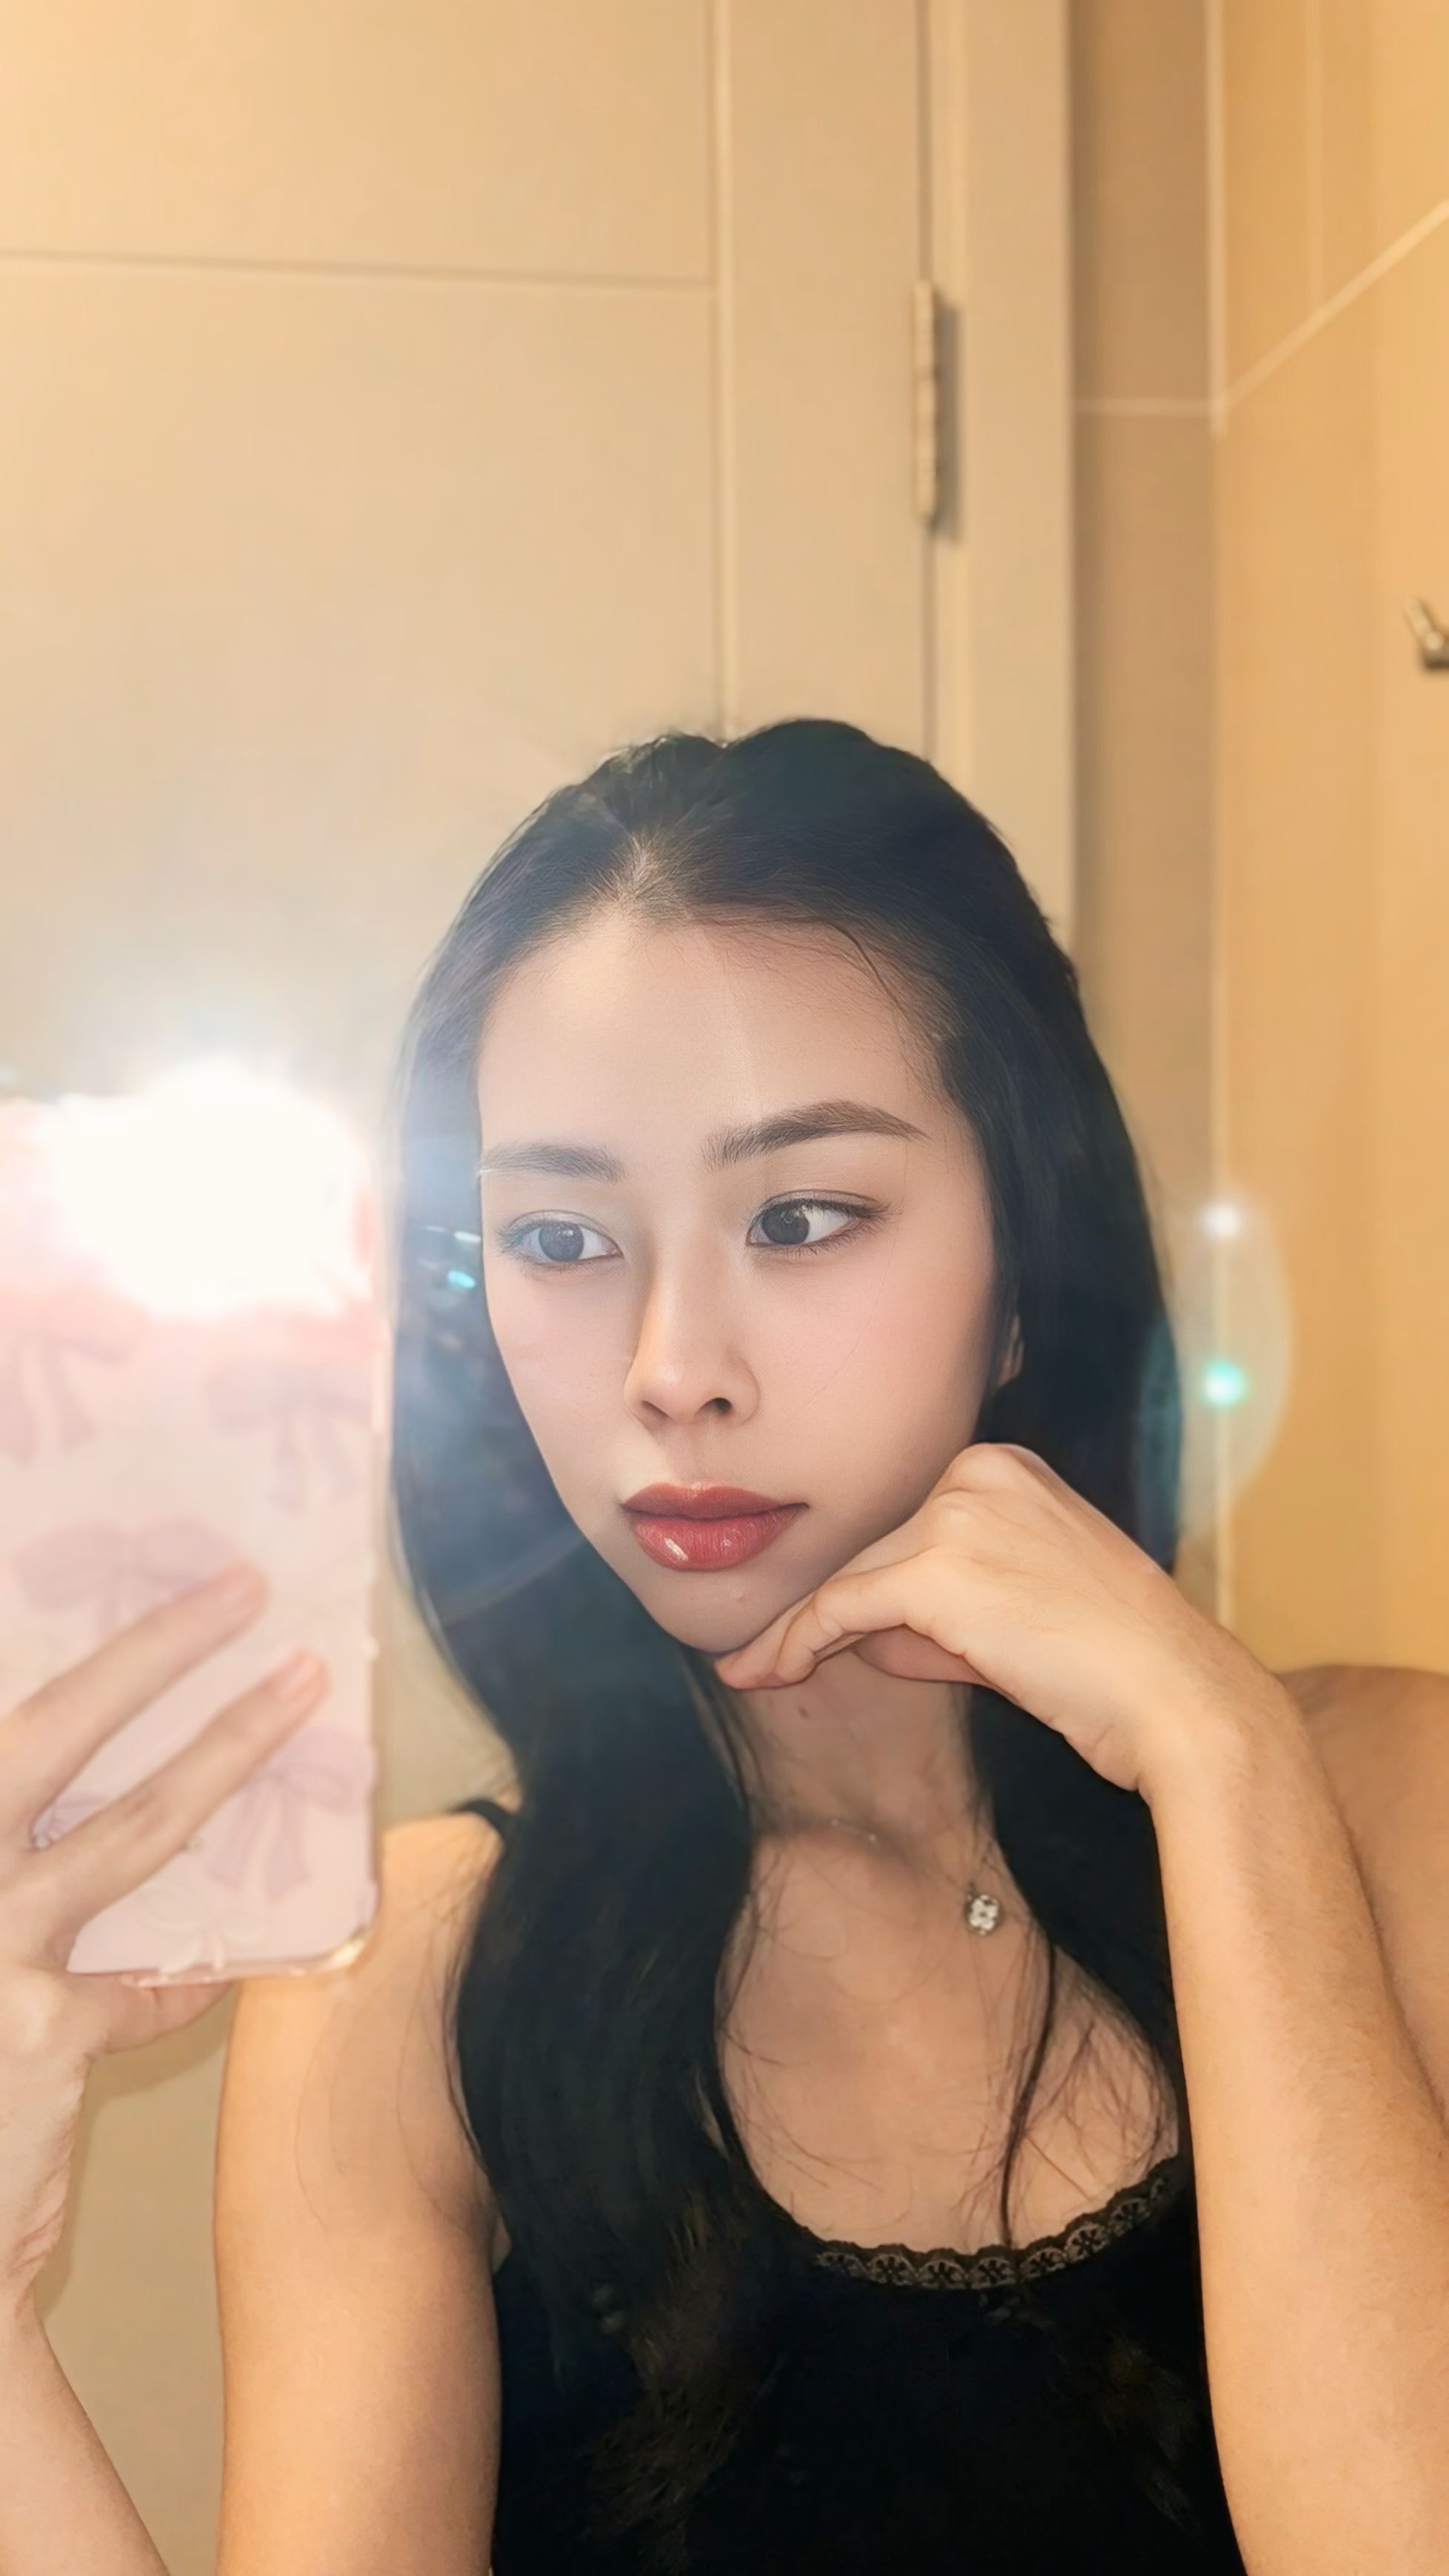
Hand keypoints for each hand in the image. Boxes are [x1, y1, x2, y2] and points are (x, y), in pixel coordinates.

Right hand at [0, 1566, 324, 2316]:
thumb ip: (11, 1868)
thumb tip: (78, 1796)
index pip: (2, 1721)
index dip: (86, 1656)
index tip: (139, 1577)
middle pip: (46, 1730)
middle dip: (150, 1649)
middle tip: (239, 1586)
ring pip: (131, 1829)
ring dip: (228, 1750)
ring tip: (300, 1687)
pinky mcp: (45, 2029)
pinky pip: (150, 1988)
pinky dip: (185, 1981)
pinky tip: (213, 1975)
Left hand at [714, 1442, 1287, 1797]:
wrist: (1180, 1702)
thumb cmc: (1110, 1671)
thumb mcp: (1012, 1616)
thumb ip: (932, 1609)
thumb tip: (850, 1632)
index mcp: (1004, 1467)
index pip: (903, 1525)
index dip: (852, 1581)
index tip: (802, 1621)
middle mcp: (978, 1470)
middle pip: (871, 1547)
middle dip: (821, 1612)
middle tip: (759, 1660)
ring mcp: (958, 1513)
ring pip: (850, 1577)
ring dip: (799, 1633)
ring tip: (752, 1672)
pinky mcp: (937, 1569)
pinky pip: (839, 1607)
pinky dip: (794, 1642)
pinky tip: (764, 1671)